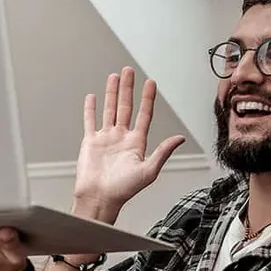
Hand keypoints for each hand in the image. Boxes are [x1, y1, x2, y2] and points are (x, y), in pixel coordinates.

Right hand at [73, 67, 186, 220]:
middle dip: (128, 88)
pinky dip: (90, 109)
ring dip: (112, 93)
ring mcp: (106, 138)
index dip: (147, 98)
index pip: (144, 115)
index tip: (150, 83)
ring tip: (114, 77)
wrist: (99, 198)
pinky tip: (92, 97)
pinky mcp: (90, 142)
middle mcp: (121, 138)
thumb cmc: (123, 190)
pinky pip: (90, 121)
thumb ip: (163, 152)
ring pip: (109, 109)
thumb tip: (180, 138)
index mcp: (136, 143)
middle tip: (129, 71)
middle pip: (126, 107)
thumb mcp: (148, 171)